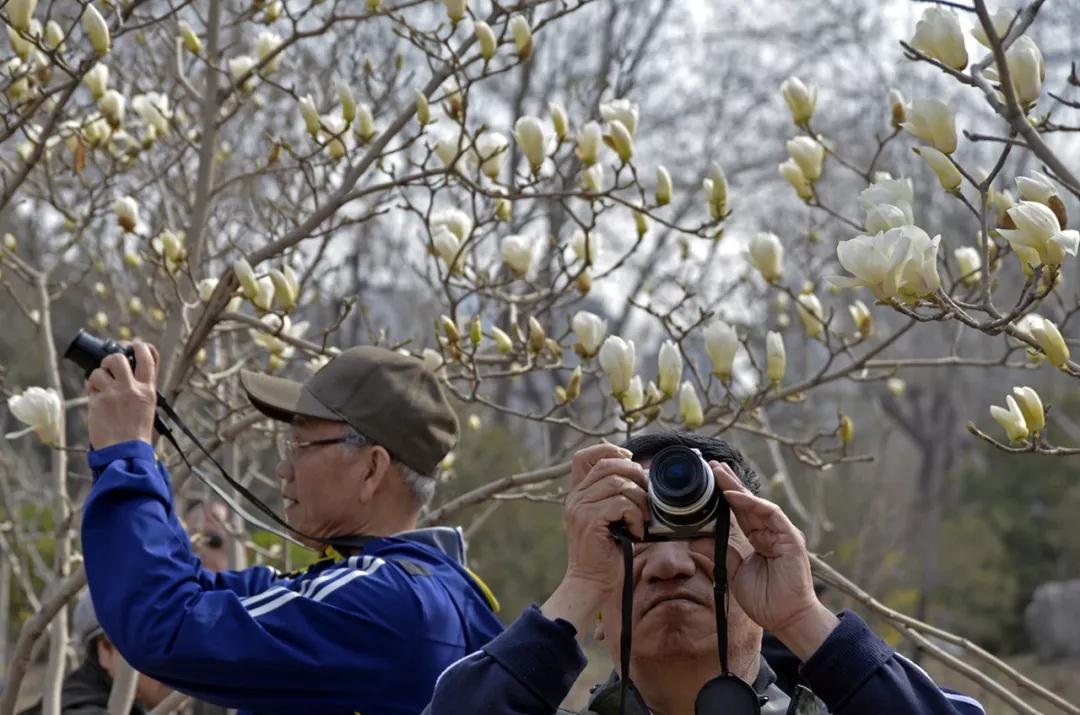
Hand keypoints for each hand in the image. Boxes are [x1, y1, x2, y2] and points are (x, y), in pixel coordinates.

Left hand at [86, 342, 158, 449]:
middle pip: (119, 357)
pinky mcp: (99, 401)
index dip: (140, 346)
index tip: (133, 345)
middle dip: (111, 358)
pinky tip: (94, 397)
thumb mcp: (147, 408)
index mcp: (148, 390)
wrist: (125, 451)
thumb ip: (139, 390)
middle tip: (109, 365)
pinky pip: (91, 385)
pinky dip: (90, 388)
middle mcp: (133, 388)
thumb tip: (127, 374)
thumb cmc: (136, 433)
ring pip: (101, 370)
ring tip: (99, 386)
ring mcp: (115, 394)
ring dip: (98, 375)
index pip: (149, 357)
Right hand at [542, 443, 646, 635]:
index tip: (630, 461)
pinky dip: (636, 516)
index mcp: (578, 493)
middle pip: (608, 465)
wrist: (591, 582)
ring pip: (619, 484)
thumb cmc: (606, 552)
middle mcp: (575, 497)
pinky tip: (636, 531)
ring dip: (639, 500)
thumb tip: (643, 474)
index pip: (585, 456)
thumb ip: (616, 496)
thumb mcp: (609, 518)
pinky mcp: (590, 521)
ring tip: (642, 519)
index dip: (609, 450)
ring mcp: (580, 508)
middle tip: (645, 497)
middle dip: (635, 475)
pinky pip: (621, 504)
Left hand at [714, 461, 837, 658]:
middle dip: (729, 483)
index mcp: (759, 539)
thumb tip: (693, 538)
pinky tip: (735, 496)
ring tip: (720, 474)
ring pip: (758, 504)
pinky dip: (753, 504)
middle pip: (747, 503)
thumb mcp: (734, 572)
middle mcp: (771, 532)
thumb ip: (718, 553)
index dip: (724, 496)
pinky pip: (771, 515)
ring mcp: (782, 534)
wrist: (788, 619)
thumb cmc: (766, 600)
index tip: (708, 480)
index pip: (739, 512)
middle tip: (712, 466)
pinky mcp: (791, 539)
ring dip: (738, 488)